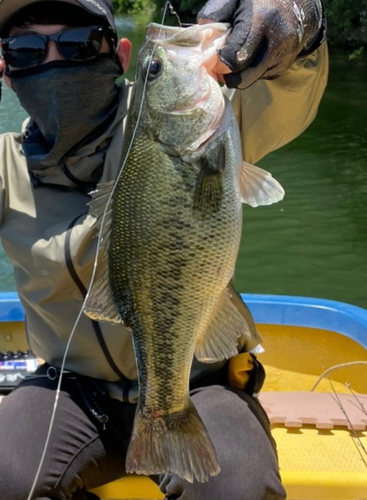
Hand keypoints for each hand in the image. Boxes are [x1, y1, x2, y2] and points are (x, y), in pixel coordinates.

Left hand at [198, 0, 324, 88]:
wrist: (300, 4)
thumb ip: (218, 9)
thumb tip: (202, 28)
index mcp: (262, 20)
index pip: (236, 57)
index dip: (220, 63)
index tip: (214, 58)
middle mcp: (276, 42)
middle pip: (243, 77)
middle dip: (227, 75)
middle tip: (219, 66)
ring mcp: (282, 57)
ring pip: (250, 80)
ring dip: (239, 74)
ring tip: (235, 58)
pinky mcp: (283, 67)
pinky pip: (259, 78)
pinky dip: (251, 71)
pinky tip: (252, 56)